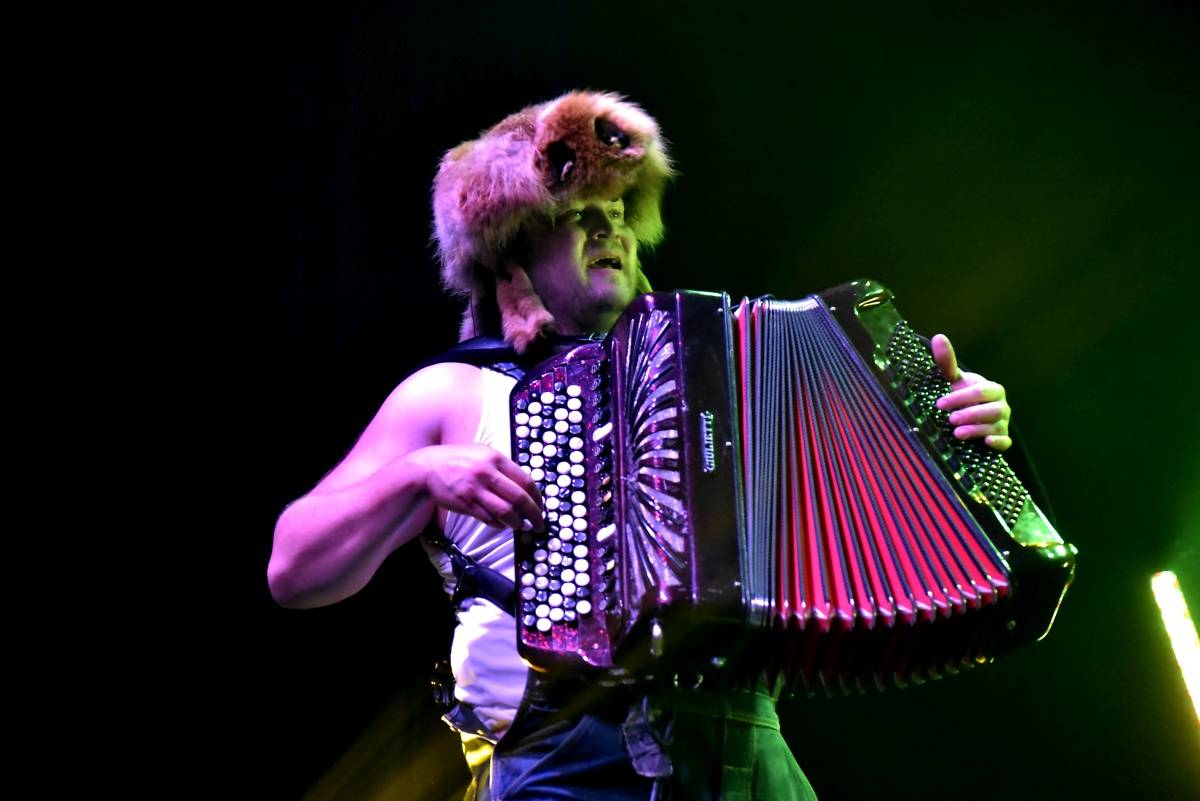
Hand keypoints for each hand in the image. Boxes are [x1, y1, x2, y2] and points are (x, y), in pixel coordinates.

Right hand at [413, 444, 544, 530]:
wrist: (428, 467)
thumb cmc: (457, 460)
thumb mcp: (482, 454)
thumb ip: (502, 467)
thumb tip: (524, 487)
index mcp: (495, 458)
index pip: (525, 480)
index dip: (537, 497)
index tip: (541, 507)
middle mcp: (487, 473)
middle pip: (520, 498)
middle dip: (534, 514)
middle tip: (539, 524)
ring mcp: (476, 489)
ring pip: (506, 512)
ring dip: (517, 523)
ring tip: (520, 526)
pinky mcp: (466, 504)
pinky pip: (489, 519)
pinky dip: (499, 525)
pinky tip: (502, 525)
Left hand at [931, 334, 1011, 451]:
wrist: (972, 415)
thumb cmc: (963, 395)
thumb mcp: (954, 380)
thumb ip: (947, 362)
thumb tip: (938, 337)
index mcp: (992, 389)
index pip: (980, 392)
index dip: (961, 397)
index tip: (940, 403)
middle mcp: (1001, 406)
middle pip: (991, 410)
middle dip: (971, 414)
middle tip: (950, 419)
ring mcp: (1003, 423)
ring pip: (996, 426)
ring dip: (977, 430)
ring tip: (957, 433)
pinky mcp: (1002, 439)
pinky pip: (1005, 442)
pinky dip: (998, 443)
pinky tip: (986, 442)